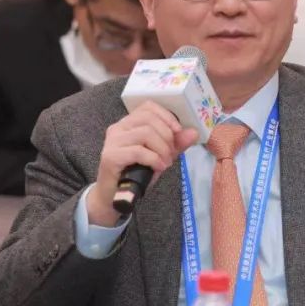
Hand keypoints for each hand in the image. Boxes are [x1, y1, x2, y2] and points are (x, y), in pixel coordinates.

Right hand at [88, 101, 197, 225]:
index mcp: (128, 124)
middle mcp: (118, 128)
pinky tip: (158, 168)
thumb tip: (193, 132)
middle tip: (170, 154)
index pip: (148, 107)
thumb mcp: (160, 156)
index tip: (178, 131)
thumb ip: (175, 144)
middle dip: (167, 136)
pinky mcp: (111, 156)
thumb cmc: (135, 175)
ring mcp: (112, 142)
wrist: (114, 198)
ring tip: (165, 162)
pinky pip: (139, 151)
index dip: (166, 116)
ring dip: (162, 149)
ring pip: (145, 133)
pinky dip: (154, 159)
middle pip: (149, 119)